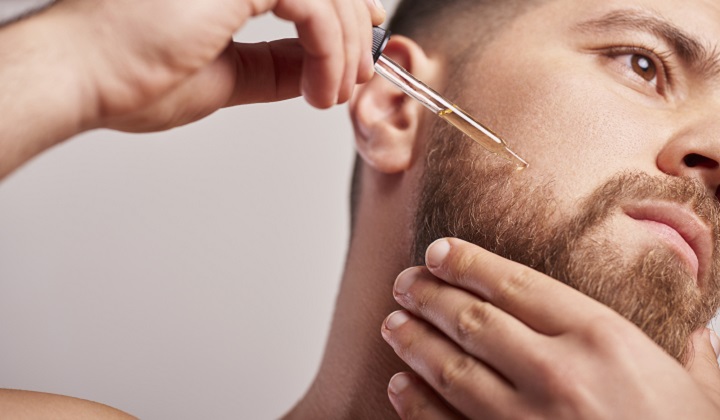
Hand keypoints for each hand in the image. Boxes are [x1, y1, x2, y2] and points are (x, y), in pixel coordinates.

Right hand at [42, 0, 384, 131]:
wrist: (85, 76)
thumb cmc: (134, 77)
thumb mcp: (227, 74)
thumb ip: (273, 65)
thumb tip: (313, 68)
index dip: (345, 10)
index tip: (361, 47)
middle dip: (354, 33)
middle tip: (355, 79)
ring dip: (344, 50)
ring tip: (331, 95)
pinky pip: (315, 6)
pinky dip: (330, 51)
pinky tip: (320, 88)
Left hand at [381, 238, 719, 418]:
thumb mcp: (702, 394)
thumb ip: (690, 355)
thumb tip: (692, 331)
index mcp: (603, 340)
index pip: (518, 284)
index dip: (469, 263)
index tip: (439, 251)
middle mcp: (559, 374)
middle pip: (473, 320)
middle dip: (429, 296)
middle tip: (405, 284)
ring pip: (452, 369)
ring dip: (414, 342)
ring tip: (393, 324)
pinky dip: (416, 405)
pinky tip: (399, 386)